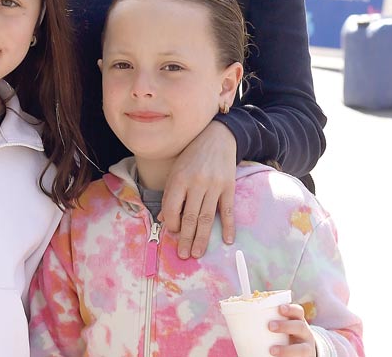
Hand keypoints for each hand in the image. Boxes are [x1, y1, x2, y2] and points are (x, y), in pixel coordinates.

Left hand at [159, 121, 236, 258]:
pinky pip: (228, 210)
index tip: (173, 232)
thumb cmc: (192, 155)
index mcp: (180, 179)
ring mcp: (214, 185)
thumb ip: (170, 194)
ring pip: (207, 217)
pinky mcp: (229, 186)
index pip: (172, 208)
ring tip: (198, 253)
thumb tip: (163, 219)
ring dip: (202, 238)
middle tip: (184, 255)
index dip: (171, 223)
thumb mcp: (176, 170)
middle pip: (190, 216)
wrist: (218, 136)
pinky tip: (226, 240)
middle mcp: (196, 183)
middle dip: (186, 238)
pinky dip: (228, 226)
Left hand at [269, 303, 316, 355]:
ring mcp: (307, 348)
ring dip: (286, 350)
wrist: (303, 352)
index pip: (298, 312)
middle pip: (300, 327)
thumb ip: (274, 321)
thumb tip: (244, 314)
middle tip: (270, 326)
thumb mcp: (286, 326)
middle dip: (285, 326)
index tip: (280, 308)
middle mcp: (305, 334)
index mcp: (299, 322)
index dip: (290, 309)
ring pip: (301, 349)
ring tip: (272, 350)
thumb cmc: (287, 335)